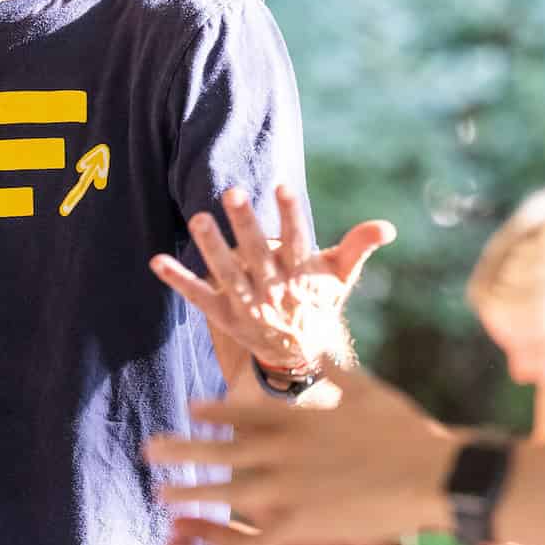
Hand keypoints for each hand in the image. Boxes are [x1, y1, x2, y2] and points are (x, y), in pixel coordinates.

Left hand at [144, 364, 457, 544]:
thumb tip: (314, 349)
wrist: (433, 473)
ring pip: (227, 493)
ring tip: (161, 496)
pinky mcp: (304, 525)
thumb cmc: (406, 429)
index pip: (243, 411)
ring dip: (191, 494)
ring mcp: (291, 489)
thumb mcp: (365, 388)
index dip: (212, 412)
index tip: (188, 410)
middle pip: (221, 450)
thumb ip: (333, 371)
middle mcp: (284, 451)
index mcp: (298, 418)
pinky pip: (256, 542)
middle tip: (149, 450)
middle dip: (182, 450)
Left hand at [152, 185, 393, 373]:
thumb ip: (358, 247)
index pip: (298, 240)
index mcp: (301, 274)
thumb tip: (388, 227)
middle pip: (257, 252)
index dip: (291, 215)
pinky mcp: (223, 315)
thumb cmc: (318, 304)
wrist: (298, 356)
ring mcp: (246, 303)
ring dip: (211, 246)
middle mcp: (273, 288)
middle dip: (245, 223)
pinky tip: (156, 261)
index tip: (283, 188)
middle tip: (232, 192)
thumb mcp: (341, 277)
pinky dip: (178, 280)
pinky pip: (198, 296)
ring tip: (197, 218)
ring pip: (227, 272)